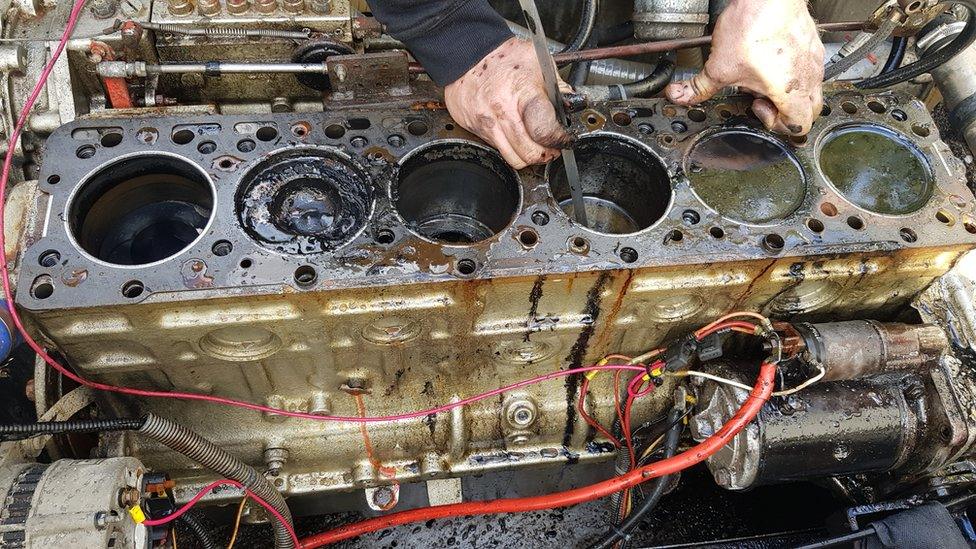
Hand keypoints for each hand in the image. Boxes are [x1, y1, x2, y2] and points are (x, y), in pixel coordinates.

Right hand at [444, 37, 572, 168]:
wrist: (468, 54)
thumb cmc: (504, 57)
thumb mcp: (539, 63)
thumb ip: (559, 87)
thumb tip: (572, 104)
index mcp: (522, 94)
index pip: (545, 132)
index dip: (560, 140)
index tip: (565, 139)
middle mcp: (502, 112)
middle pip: (529, 153)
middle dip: (547, 153)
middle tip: (553, 146)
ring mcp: (487, 123)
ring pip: (513, 159)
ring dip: (529, 156)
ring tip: (536, 145)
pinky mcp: (476, 129)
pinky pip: (499, 150)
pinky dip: (512, 149)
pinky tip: (518, 137)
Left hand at [665, 0, 824, 135]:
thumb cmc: (753, 27)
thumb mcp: (718, 67)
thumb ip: (698, 87)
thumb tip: (680, 95)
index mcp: (790, 92)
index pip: (798, 127)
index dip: (775, 125)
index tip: (756, 107)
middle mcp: (809, 77)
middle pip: (809, 112)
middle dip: (784, 112)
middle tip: (762, 98)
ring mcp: (813, 59)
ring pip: (811, 88)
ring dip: (789, 91)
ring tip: (765, 77)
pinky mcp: (812, 43)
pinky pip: (809, 66)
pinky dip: (793, 71)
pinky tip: (771, 60)